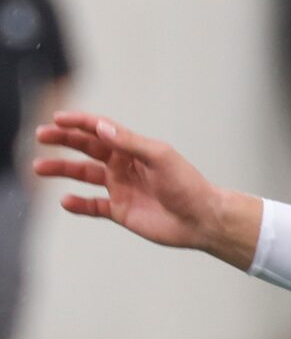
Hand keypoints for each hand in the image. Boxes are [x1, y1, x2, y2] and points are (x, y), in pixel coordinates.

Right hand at [35, 112, 258, 266]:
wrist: (203, 220)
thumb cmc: (189, 186)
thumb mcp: (161, 158)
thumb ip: (131, 143)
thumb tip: (101, 127)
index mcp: (134, 149)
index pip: (101, 130)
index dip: (79, 122)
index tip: (57, 118)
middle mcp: (124, 166)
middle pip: (87, 148)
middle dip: (63, 141)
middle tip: (41, 136)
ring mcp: (121, 188)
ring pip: (84, 175)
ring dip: (62, 170)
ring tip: (39, 168)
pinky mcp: (121, 211)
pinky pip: (93, 205)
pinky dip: (78, 204)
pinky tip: (65, 201)